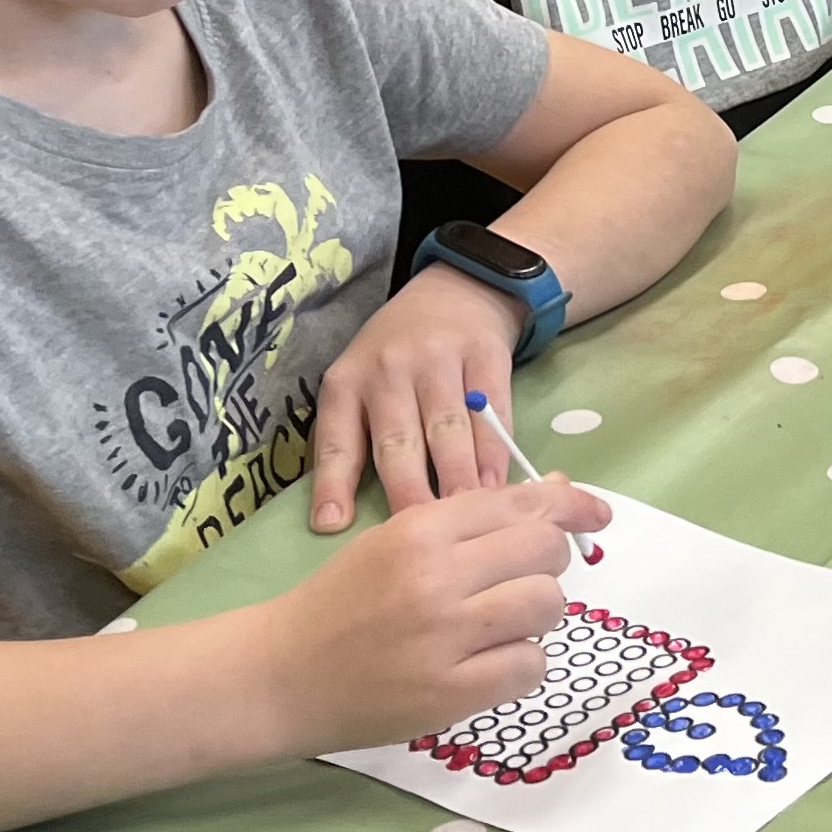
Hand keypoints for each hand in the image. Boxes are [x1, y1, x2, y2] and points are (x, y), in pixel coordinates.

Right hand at [264, 477, 613, 753]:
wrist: (277, 674)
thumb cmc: (342, 602)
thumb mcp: (398, 541)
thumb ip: (475, 519)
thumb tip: (562, 492)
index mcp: (419, 529)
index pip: (522, 503)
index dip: (571, 507)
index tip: (597, 515)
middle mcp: (436, 577)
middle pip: (546, 551)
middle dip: (546, 564)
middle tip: (514, 583)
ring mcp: (444, 638)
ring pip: (547, 606)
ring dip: (536, 615)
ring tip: (498, 626)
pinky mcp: (450, 694)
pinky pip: (530, 666)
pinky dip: (521, 665)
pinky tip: (487, 665)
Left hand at [310, 267, 523, 526]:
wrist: (456, 292)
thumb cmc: (398, 359)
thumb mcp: (360, 385)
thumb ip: (354, 442)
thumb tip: (340, 521)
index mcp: (347, 382)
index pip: (337, 439)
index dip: (333, 484)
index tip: (333, 526)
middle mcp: (388, 369)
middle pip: (397, 442)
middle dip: (410, 493)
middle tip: (421, 539)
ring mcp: (438, 359)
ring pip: (447, 431)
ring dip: (457, 481)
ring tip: (466, 521)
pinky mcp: (485, 356)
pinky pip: (491, 414)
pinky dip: (495, 454)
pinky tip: (498, 486)